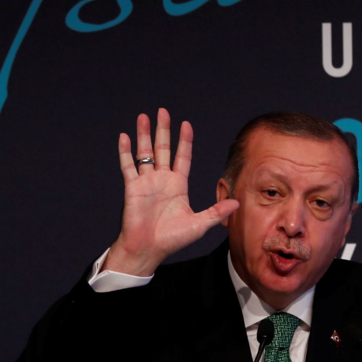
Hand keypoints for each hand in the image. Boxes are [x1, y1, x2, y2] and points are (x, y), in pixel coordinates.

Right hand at [103, 109, 239, 275]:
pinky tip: (124, 136)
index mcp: (177, 185)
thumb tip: (237, 202)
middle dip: (163, 130)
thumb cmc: (172, 239)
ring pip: (144, 153)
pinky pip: (128, 166)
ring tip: (144, 117)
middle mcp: (162, 180)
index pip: (182, 157)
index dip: (184, 141)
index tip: (186, 125)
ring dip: (144, 135)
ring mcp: (146, 182)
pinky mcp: (132, 188)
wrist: (148, 249)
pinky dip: (125, 152)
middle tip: (163, 111)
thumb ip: (216, 212)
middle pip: (163, 149)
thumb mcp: (199, 224)